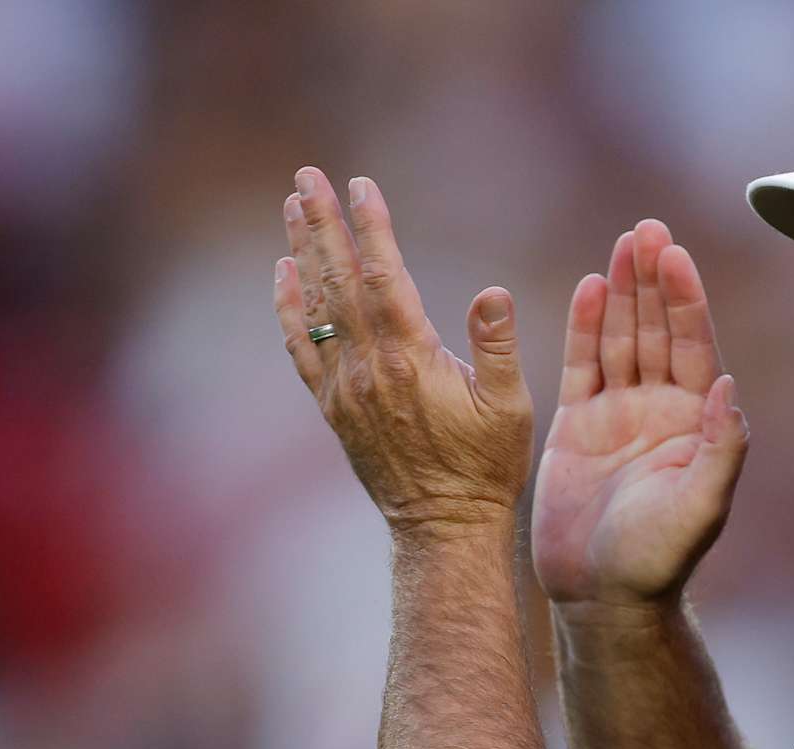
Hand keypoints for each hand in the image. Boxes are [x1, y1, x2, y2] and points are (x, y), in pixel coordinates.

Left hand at [272, 167, 532, 535]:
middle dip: (322, 223)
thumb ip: (499, 347)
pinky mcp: (333, 407)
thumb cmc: (486, 468)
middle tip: (306, 176)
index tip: (360, 184)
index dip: (371, 226)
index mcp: (412, 358)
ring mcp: (345, 388)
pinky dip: (289, 307)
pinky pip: (301, 348)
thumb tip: (493, 292)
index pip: (385, 275)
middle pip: (339, 280)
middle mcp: (369, 367)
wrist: (443, 527)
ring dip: (303, 251)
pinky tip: (283, 273)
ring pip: (316, 306)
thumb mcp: (510, 408)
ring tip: (292, 205)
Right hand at [531, 220, 746, 609]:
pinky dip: (586, 326)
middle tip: (649, 228)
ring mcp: (619, 414)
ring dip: (625, 291)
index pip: (693, 347)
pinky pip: (582, 364)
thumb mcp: (700, 507)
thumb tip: (727, 383)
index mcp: (695, 423)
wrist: (603, 596)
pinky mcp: (578, 425)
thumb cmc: (657, 560)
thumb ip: (720, 447)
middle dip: (655, 280)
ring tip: (625, 241)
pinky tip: (590, 286)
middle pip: (658, 330)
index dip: (685, 301)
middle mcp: (661, 410)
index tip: (676, 255)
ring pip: (622, 338)